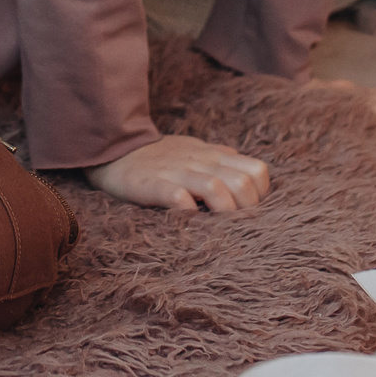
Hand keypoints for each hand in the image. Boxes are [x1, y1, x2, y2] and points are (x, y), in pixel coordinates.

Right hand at [85, 133, 271, 211]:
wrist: (114, 148)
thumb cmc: (159, 155)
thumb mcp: (195, 150)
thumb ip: (220, 157)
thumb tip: (243, 165)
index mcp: (214, 156)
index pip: (257, 171)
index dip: (260, 195)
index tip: (248, 212)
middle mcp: (201, 162)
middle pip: (243, 183)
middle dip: (246, 210)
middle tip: (236, 226)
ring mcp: (178, 172)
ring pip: (216, 188)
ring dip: (223, 212)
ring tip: (217, 228)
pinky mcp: (154, 184)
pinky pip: (178, 198)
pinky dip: (189, 212)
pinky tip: (189, 221)